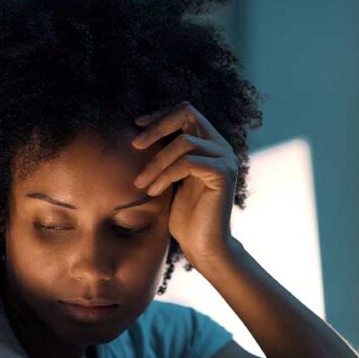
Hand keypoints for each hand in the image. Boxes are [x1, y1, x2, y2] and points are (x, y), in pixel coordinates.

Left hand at [130, 101, 238, 264]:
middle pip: (188, 114)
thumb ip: (164, 155)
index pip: (185, 112)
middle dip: (157, 127)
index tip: (135, 126)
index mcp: (209, 144)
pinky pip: (187, 162)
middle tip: (134, 145)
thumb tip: (136, 132)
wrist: (202, 245)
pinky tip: (153, 191)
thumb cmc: (183, 217)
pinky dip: (165, 175)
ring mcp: (224, 159)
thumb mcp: (169, 178)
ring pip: (184, 142)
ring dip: (155, 162)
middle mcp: (220, 146)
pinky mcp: (223, 174)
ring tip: (140, 183)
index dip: (160, 116)